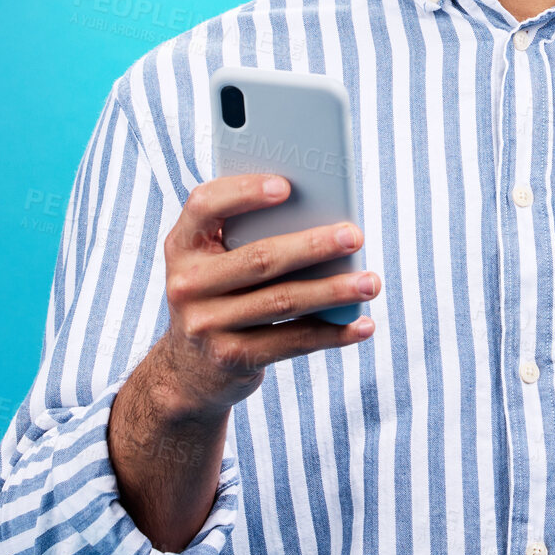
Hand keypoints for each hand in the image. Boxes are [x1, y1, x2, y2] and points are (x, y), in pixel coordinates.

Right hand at [156, 174, 380, 417]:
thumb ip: (249, 235)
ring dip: (334, 291)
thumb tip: (324, 217)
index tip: (286, 186)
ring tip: (370, 282)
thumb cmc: (221, 293)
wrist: (189, 369)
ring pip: (282, 301)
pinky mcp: (231, 358)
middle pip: (259, 258)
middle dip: (313, 246)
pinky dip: (333, 333)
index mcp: (183, 245)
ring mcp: (205, 325)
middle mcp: (187, 284)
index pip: (205, 205)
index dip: (243, 192)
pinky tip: (362, 324)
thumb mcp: (217, 261)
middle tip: (355, 236)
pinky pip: (292, 341)